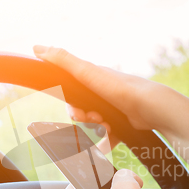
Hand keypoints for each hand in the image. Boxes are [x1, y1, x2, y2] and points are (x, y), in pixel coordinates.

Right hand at [33, 46, 177, 133]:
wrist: (151, 108)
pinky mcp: (121, 122)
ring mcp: (113, 108)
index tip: (78, 113)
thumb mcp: (87, 72)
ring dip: (96, 131)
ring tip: (107, 128)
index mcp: (93, 79)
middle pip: (82, 114)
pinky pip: (107, 137)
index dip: (72, 108)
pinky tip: (109, 140)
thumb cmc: (119, 88)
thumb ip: (63, 61)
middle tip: (96, 120)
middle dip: (86, 121)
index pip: (72, 97)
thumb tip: (37, 48)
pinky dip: (106, 140)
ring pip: (94, 127)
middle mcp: (103, 93)